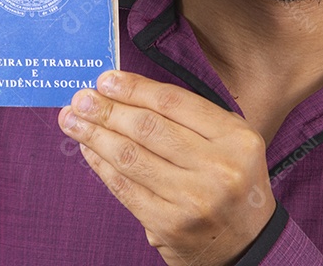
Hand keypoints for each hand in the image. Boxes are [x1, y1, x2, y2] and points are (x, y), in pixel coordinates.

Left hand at [59, 71, 276, 265]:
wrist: (249, 244)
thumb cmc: (232, 182)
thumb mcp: (229, 142)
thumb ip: (188, 118)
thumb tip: (126, 92)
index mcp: (237, 138)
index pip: (173, 103)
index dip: (133, 88)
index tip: (106, 80)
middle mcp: (219, 167)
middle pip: (148, 128)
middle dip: (107, 109)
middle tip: (81, 98)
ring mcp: (193, 199)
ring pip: (131, 157)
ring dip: (95, 135)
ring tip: (73, 120)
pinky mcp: (169, 225)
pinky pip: (125, 188)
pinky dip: (101, 166)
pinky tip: (89, 150)